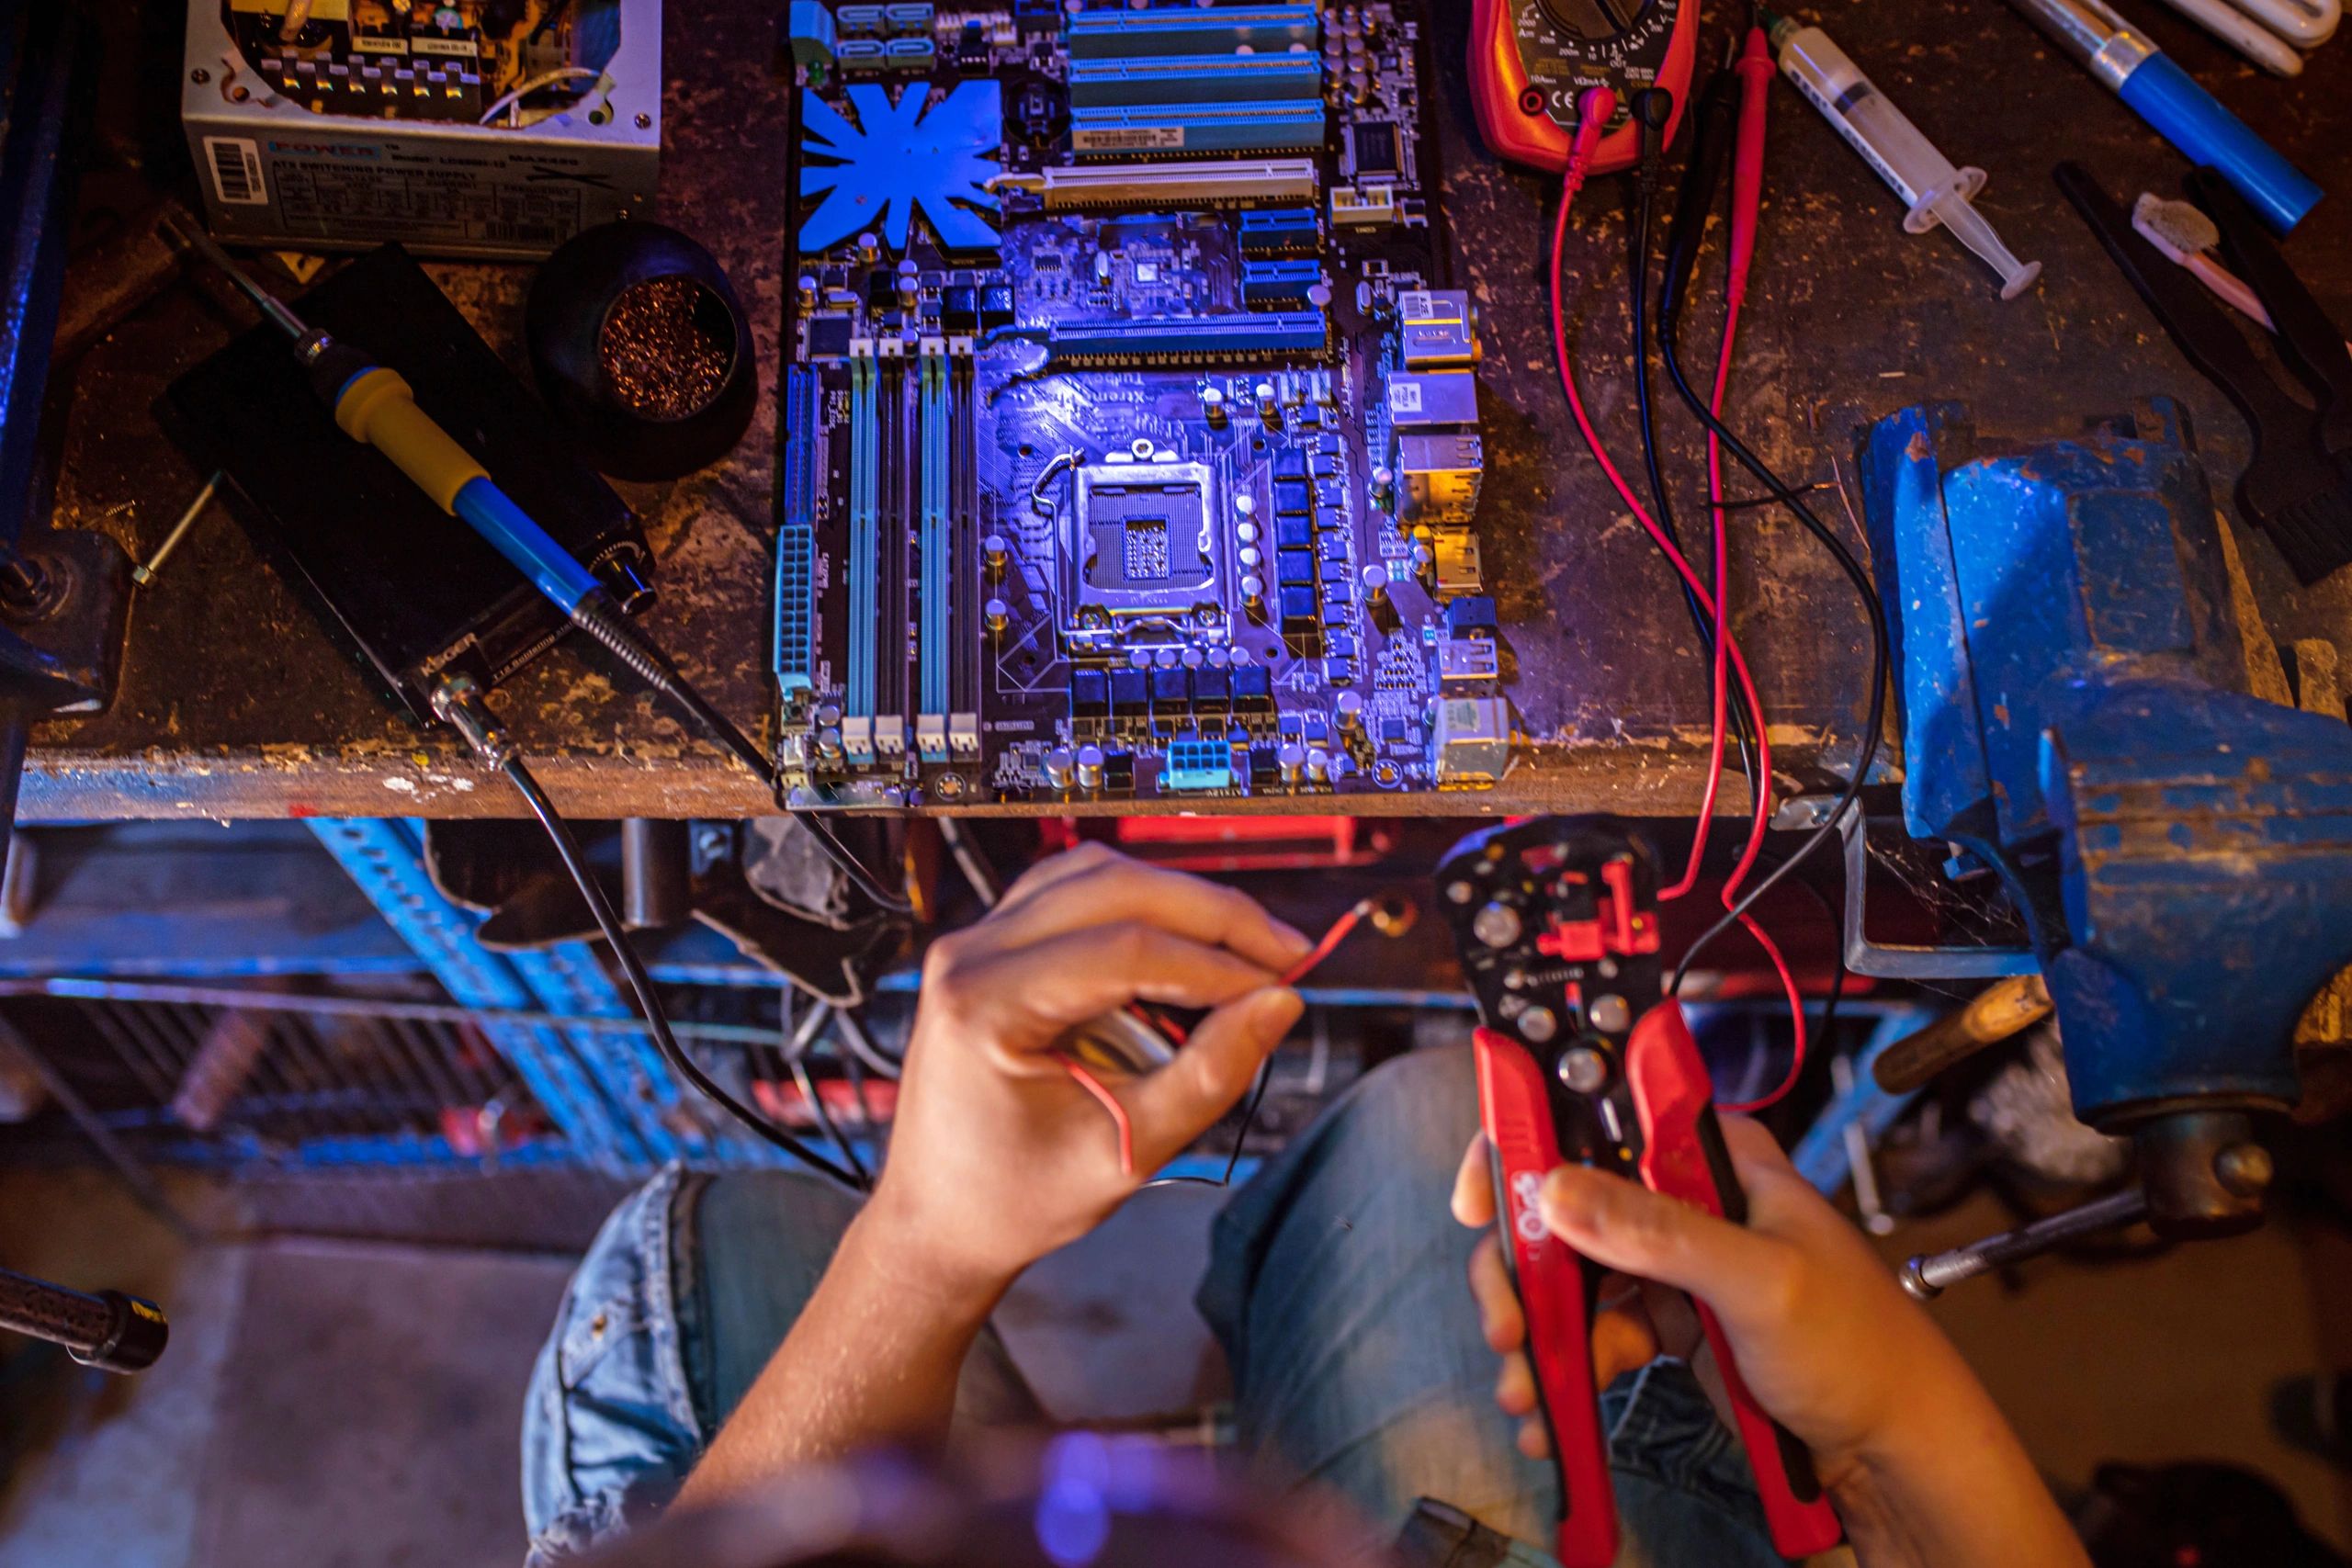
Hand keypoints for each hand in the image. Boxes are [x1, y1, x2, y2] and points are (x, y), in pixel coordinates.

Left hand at [867, 842, 1309, 1293]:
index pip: (1123, 949)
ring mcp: (975, 941)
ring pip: (1097, 874)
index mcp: (984, 1005)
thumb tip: (1280, 1003)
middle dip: (1213, 915)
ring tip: (1248, 948)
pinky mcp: (993, 944)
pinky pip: (1075, 892)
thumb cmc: (1016, 1198)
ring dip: (1180, 901)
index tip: (1284, 984)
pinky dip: (1141, 906)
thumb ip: (1208, 1075)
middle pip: (1114, 887)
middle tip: (1288, 952)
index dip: (1216, 962)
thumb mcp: (1125, 1151)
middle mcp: (969, 954)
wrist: (938, 1218)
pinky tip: (1188, 944)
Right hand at [1451, 1116, 1996, 1487]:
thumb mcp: (1759, 1282)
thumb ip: (1659, 1231)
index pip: (1601, 1114)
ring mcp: (1674, 1262)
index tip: (1484, 1199)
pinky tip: (1552, 1412)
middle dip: (1524, 1268)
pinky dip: (1566, 1367)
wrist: (1897, 1454)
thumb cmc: (1864, 1352)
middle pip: (1566, 1202)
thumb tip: (1558, 1186)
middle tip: (1504, 1325)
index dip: (1529, 1144)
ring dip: (1537, 1330)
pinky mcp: (1669, 1321)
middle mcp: (1686, 1198)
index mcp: (1715, 1156)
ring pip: (1570, 1272)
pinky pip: (1593, 1330)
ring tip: (1526, 1391)